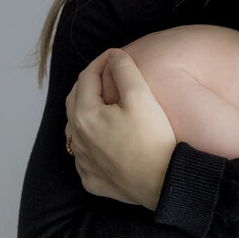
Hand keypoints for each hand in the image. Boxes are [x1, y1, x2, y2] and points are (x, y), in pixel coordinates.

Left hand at [65, 48, 176, 209]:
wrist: (163, 182)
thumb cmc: (153, 139)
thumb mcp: (141, 97)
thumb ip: (125, 70)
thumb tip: (114, 56)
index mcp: (84, 115)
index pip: (86, 77)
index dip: (101, 61)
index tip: (116, 55)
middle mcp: (77, 138)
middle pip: (75, 101)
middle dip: (90, 83)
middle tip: (108, 74)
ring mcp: (83, 162)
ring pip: (76, 129)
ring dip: (86, 111)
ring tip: (105, 103)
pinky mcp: (92, 179)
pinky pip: (85, 154)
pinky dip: (91, 140)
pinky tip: (105, 137)